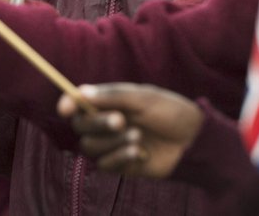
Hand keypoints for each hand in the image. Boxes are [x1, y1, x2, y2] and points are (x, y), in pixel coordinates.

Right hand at [57, 83, 203, 177]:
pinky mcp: (120, 165)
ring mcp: (112, 145)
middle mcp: (106, 123)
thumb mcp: (143, 98)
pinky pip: (105, 165)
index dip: (68, 104)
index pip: (78, 103)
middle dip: (97, 123)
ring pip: (90, 147)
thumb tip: (81, 93)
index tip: (65, 109)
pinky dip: (119, 157)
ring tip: (137, 136)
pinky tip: (140, 152)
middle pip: (80, 126)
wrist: (193, 141)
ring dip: (112, 141)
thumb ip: (112, 96)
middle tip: (120, 120)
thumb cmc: (170, 112)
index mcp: (109, 102)